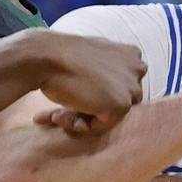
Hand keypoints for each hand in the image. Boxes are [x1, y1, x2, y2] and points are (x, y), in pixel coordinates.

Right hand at [27, 30, 145, 134]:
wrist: (44, 56)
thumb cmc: (61, 55)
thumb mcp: (92, 55)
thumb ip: (106, 70)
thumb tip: (104, 93)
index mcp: (132, 54)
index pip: (122, 87)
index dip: (97, 94)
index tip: (75, 93)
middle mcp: (138, 68)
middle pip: (121, 103)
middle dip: (95, 108)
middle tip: (63, 108)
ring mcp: (131, 87)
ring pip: (111, 117)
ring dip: (85, 118)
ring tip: (58, 112)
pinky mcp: (120, 105)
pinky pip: (100, 127)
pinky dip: (79, 126)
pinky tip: (60, 114)